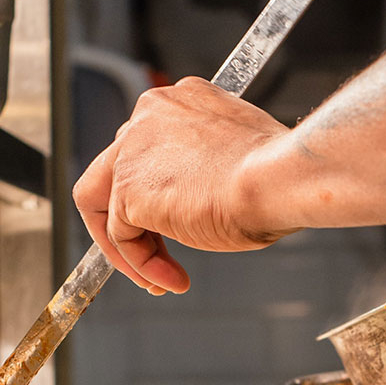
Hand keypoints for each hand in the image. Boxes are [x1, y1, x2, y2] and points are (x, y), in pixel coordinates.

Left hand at [73, 76, 293, 293]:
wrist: (279, 179)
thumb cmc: (275, 176)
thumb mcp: (237, 163)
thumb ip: (206, 171)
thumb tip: (198, 202)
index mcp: (177, 103)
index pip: (145, 150)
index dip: (155, 194)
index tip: (170, 226)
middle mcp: (147, 117)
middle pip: (114, 175)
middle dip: (134, 224)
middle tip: (157, 258)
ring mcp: (132, 151)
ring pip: (106, 207)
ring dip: (132, 252)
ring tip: (160, 281)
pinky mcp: (128, 188)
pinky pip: (122, 237)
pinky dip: (142, 265)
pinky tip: (171, 280)